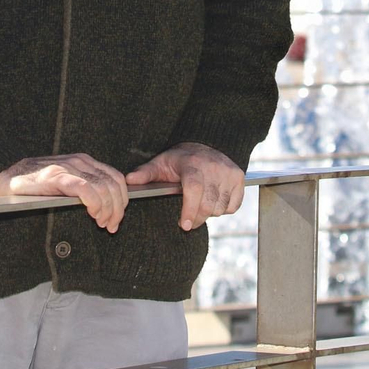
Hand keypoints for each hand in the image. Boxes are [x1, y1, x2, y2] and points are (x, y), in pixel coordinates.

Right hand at [0, 153, 128, 232]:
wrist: (5, 178)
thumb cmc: (34, 185)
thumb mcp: (64, 182)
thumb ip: (82, 187)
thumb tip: (104, 208)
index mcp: (84, 162)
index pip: (115, 177)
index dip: (122, 199)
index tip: (118, 217)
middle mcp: (79, 161)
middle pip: (113, 183)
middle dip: (117, 208)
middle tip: (112, 226)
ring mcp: (68, 168)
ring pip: (103, 187)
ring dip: (108, 209)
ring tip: (103, 224)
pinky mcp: (56, 177)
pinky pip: (85, 188)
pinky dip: (95, 203)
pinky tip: (93, 214)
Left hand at [125, 142, 243, 230]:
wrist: (207, 143)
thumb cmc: (180, 158)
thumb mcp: (161, 162)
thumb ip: (145, 173)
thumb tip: (128, 181)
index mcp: (192, 164)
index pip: (194, 190)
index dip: (190, 210)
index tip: (184, 225)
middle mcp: (213, 167)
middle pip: (208, 204)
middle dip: (197, 218)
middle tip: (188, 221)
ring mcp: (228, 172)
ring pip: (220, 207)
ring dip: (209, 213)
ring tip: (200, 206)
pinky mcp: (239, 177)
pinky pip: (233, 206)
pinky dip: (224, 209)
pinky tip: (214, 201)